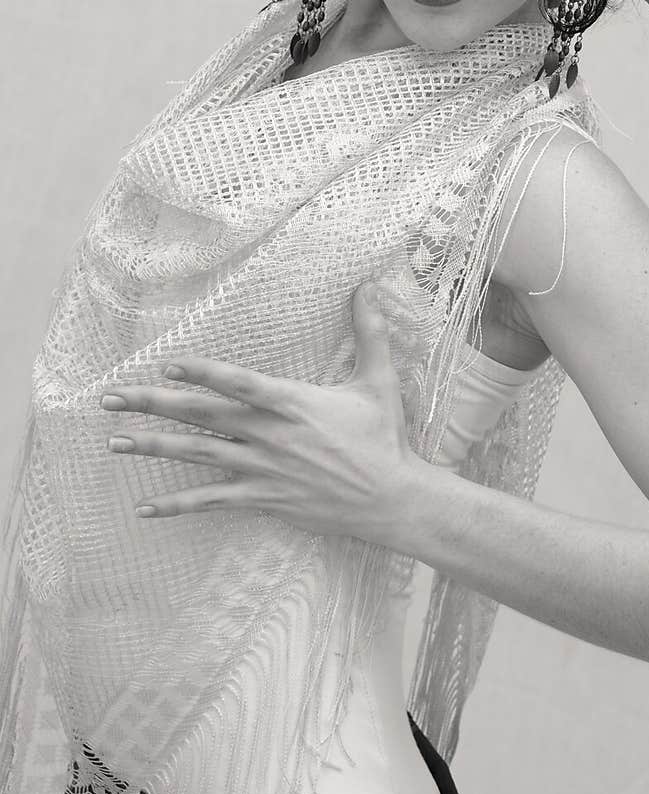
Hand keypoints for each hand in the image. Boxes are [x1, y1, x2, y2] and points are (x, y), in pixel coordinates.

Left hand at [100, 283, 415, 543]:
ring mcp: (263, 469)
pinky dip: (177, 505)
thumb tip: (368, 286)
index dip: (201, 372)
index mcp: (293, 403)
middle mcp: (270, 435)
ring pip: (198, 455)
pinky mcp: (264, 499)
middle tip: (111, 397)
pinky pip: (212, 502)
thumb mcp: (380, 380)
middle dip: (153, 404)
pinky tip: (145, 508)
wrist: (393, 499)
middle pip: (202, 416)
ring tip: (114, 440)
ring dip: (153, 447)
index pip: (238, 382)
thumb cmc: (384, 438)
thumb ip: (370, 332)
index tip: (167, 363)